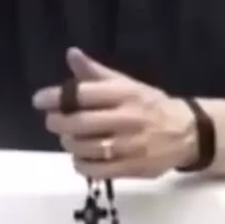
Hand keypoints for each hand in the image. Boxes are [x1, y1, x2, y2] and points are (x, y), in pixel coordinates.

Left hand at [33, 48, 197, 179]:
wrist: (185, 132)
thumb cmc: (150, 104)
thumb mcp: (127, 83)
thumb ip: (96, 72)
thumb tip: (71, 53)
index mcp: (125, 93)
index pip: (83, 94)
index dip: (56, 96)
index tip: (39, 99)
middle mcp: (127, 117)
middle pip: (79, 122)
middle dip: (58, 121)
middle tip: (51, 120)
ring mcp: (129, 145)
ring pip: (84, 147)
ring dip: (68, 142)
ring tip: (68, 136)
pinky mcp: (132, 167)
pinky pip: (96, 170)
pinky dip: (81, 164)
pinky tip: (81, 156)